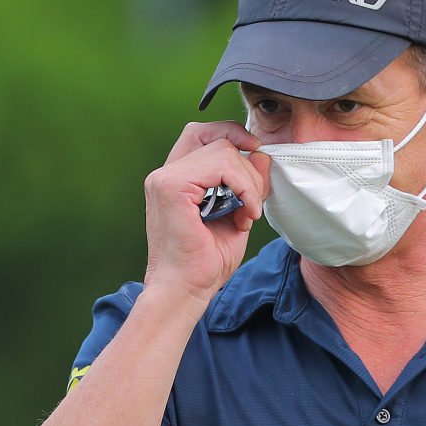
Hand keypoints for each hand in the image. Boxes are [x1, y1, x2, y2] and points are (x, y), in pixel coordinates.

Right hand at [142, 122, 269, 304]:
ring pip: (224, 152)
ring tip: (246, 215)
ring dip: (248, 183)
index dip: (231, 133)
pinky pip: (222, 166)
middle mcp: (165, 173)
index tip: (254, 152)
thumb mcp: (235, 213)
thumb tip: (261, 153)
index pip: (202, 133)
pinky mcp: (171, 187)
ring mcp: (164, 178)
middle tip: (251, 206)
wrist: (184, 292)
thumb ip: (246, 183)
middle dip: (248, 168)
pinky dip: (244, 188)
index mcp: (175, 178)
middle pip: (219, 140)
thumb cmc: (205, 262)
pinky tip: (244, 216)